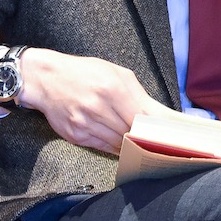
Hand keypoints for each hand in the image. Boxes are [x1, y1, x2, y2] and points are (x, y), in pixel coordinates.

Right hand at [14, 47, 166, 153]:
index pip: (144, 117)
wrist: (46, 79)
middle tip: (163, 144)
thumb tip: (158, 116)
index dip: (160, 130)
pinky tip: (124, 146)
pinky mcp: (76, 136)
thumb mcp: (117, 74)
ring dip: (133, 146)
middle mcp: (99, 108)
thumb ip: (138, 95)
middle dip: (148, 139)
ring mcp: (85, 124)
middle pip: (132, 133)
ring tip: (146, 146)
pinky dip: (116, 148)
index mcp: (113, 89)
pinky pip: (102, 147)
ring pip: (118, 144)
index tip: (174, 137)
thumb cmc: (85, 73)